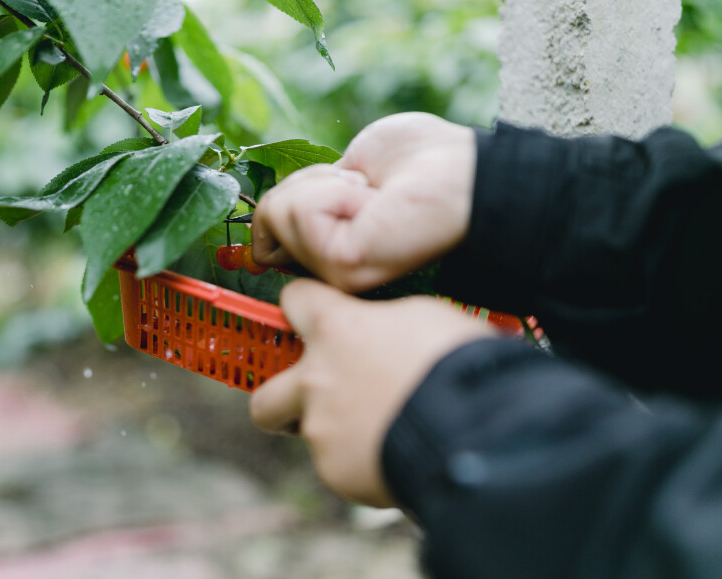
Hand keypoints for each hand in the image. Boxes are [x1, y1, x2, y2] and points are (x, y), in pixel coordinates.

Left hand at [249, 279, 494, 507]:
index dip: (305, 306)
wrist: (474, 431)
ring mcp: (321, 430)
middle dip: (280, 401)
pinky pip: (344, 467)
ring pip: (312, 435)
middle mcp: (314, 379)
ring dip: (336, 435)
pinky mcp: (336, 472)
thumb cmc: (460, 363)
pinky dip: (366, 465)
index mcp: (335, 329)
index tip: (315, 313)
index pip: (296, 300)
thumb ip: (385, 321)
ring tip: (382, 434)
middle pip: (265, 396)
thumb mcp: (426, 316)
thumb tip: (382, 328)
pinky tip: (400, 457)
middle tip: (313, 404)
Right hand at [251, 113, 475, 292]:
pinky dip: (335, 191)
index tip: (338, 191)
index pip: (263, 238)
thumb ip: (298, 204)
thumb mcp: (339, 175)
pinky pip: (302, 212)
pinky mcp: (342, 266)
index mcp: (325, 251)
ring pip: (279, 212)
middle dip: (308, 184)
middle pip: (266, 218)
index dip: (282, 204)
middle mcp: (326, 271)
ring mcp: (332, 273)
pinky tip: (373, 203)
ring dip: (325, 185)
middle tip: (363, 189)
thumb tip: (257, 239)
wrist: (464, 170)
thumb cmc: (417, 162)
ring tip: (371, 196)